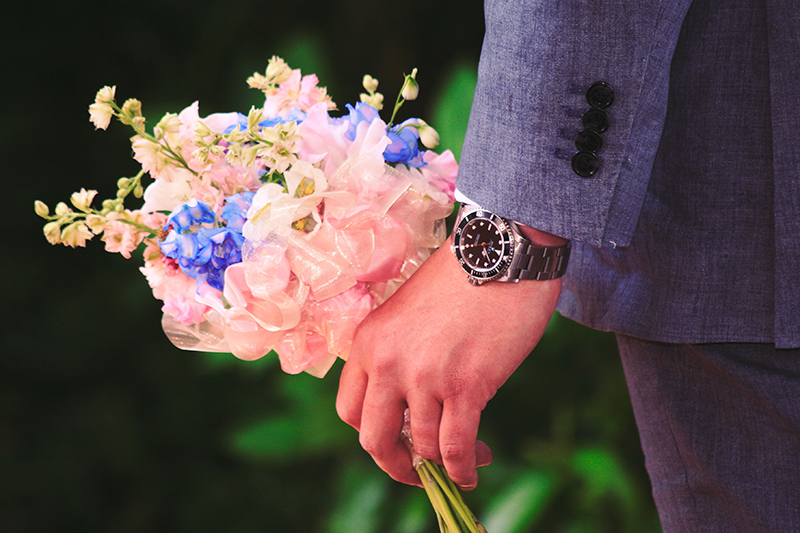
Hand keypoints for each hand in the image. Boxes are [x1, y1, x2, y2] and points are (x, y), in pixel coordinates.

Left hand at [336, 232, 562, 489]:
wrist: (499, 250)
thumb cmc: (461, 279)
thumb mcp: (407, 314)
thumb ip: (398, 355)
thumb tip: (412, 407)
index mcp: (368, 341)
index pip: (348, 410)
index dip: (372, 434)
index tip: (396, 440)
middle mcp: (387, 362)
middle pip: (374, 439)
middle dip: (397, 464)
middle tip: (420, 470)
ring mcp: (423, 376)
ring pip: (423, 447)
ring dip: (444, 464)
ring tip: (471, 456)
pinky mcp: (464, 385)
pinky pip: (456, 447)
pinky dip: (464, 469)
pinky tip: (475, 468)